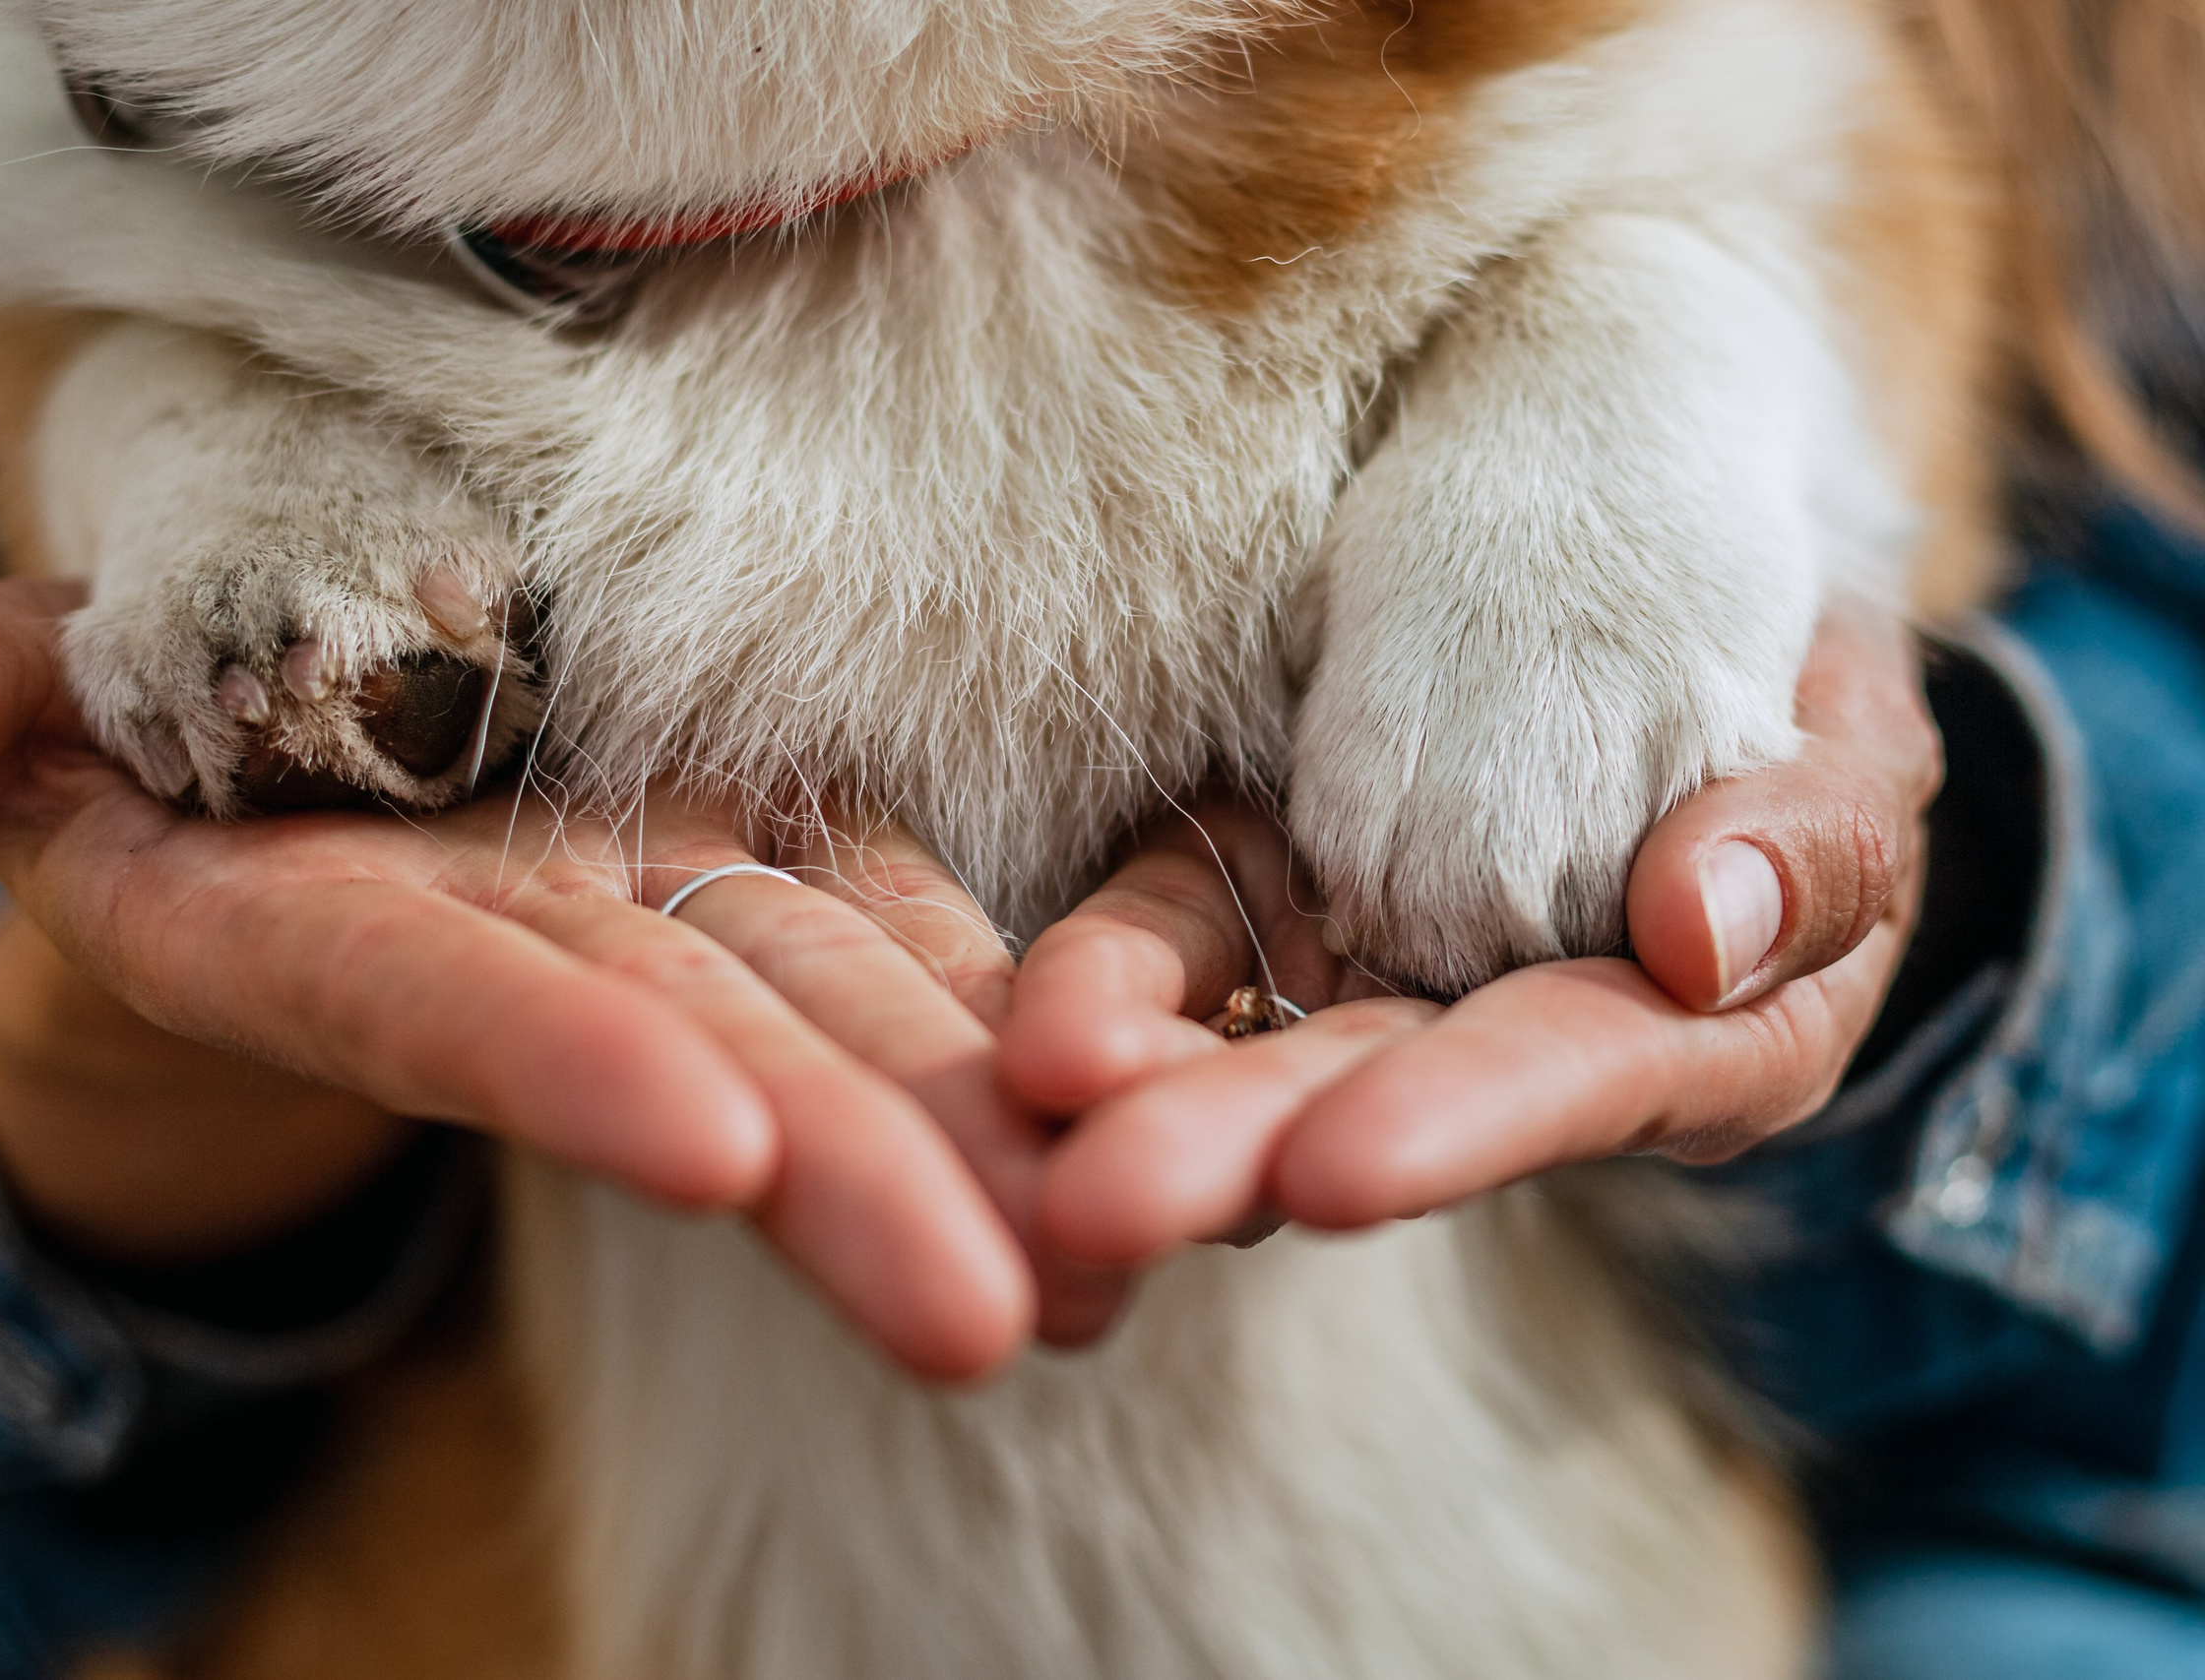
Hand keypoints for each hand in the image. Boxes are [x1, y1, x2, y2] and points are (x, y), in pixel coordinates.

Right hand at [0, 529, 1074, 1377]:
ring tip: (1135, 1252)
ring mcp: (665, 923)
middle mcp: (525, 956)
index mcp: (341, 933)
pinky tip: (1140, 1083)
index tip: (714, 1142)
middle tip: (1025, 1298)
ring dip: (987, 1139)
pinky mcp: (774, 867)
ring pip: (844, 1023)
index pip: (462, 1010)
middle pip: (709, 1064)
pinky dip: (1013, 1011)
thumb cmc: (131, 758)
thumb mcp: (13, 717)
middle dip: (859, 1178)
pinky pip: (908, 938)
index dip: (566, 1065)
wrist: (288, 805)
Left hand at [1002, 609, 1938, 1264]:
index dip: (1457, 1126)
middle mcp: (1505, 1047)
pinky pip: (1185, 935)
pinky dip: (1115, 971)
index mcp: (1684, 1048)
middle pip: (1367, 1101)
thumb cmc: (1796, 734)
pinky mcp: (1277, 889)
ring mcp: (1378, 975)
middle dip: (1236, 1149)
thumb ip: (1811, 849)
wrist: (1677, 628)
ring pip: (1248, 1034)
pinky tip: (1038, 1009)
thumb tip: (1702, 933)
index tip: (1335, 1170)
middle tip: (1105, 1197)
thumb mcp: (1853, 773)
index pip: (1566, 1084)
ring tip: (1036, 1082)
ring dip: (1139, 1071)